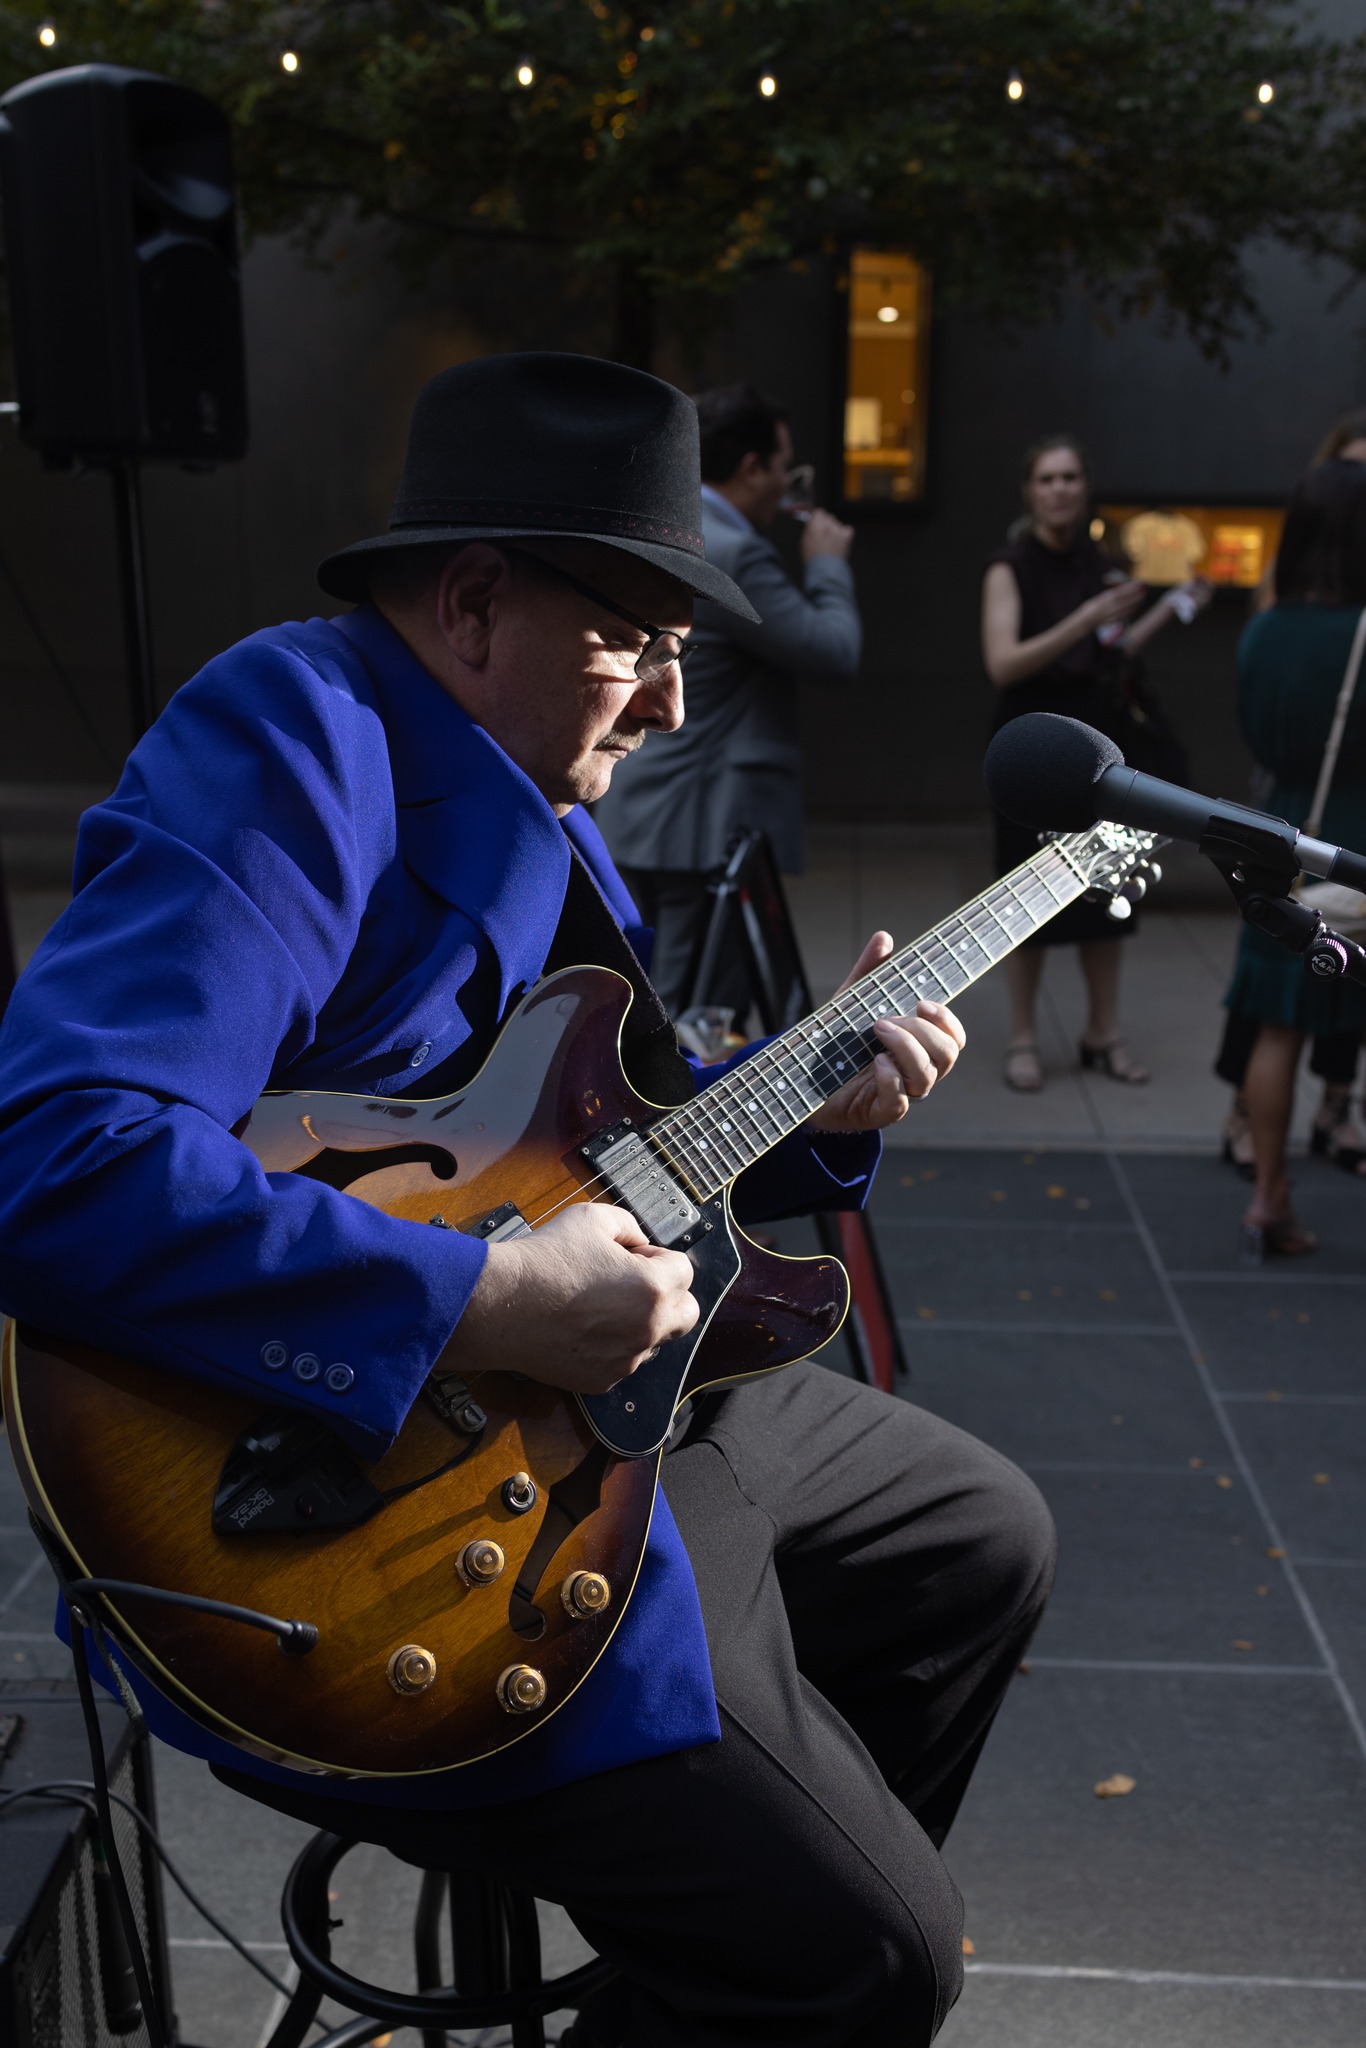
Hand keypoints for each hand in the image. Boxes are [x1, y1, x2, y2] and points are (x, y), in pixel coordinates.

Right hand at [449, 1201, 698, 1393]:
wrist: (499, 1305)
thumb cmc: (542, 1261)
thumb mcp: (591, 1218)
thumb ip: (629, 1226)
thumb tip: (639, 1243)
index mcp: (652, 1288)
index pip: (685, 1270)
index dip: (658, 1258)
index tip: (633, 1256)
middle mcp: (647, 1329)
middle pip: (686, 1314)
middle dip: (668, 1295)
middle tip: (634, 1283)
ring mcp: (625, 1360)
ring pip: (653, 1340)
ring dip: (639, 1322)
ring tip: (598, 1305)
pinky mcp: (602, 1380)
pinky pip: (622, 1361)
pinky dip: (612, 1346)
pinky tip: (581, 1328)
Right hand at [801, 508, 854, 561]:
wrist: (825, 570)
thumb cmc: (813, 559)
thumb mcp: (804, 542)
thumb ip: (809, 529)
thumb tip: (813, 522)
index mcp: (814, 526)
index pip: (819, 512)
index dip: (819, 518)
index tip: (818, 522)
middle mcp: (827, 525)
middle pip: (829, 517)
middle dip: (827, 524)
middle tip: (825, 536)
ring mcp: (838, 530)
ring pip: (837, 524)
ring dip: (835, 530)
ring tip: (832, 543)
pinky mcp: (847, 536)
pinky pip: (848, 529)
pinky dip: (845, 534)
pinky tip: (840, 542)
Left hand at [807, 931, 965, 1133]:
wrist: (798, 1083)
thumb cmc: (834, 1044)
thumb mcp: (850, 1004)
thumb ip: (868, 974)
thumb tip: (884, 938)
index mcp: (917, 1047)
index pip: (953, 1037)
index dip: (947, 1020)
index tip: (922, 1003)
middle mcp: (915, 1072)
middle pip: (947, 1055)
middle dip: (922, 1032)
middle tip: (885, 1019)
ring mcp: (900, 1095)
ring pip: (927, 1077)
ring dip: (906, 1049)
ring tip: (876, 1030)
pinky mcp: (879, 1113)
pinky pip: (900, 1102)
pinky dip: (891, 1079)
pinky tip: (875, 1061)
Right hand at [1087, 580, 1144, 627]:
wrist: (1088, 618)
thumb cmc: (1096, 605)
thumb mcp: (1103, 596)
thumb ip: (1113, 593)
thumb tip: (1124, 588)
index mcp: (1107, 598)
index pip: (1122, 592)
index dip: (1131, 588)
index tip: (1137, 584)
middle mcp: (1110, 606)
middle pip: (1126, 599)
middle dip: (1135, 595)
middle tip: (1143, 590)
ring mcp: (1112, 614)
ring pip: (1127, 608)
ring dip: (1136, 602)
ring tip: (1142, 598)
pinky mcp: (1114, 620)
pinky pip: (1125, 615)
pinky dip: (1131, 610)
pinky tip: (1136, 607)